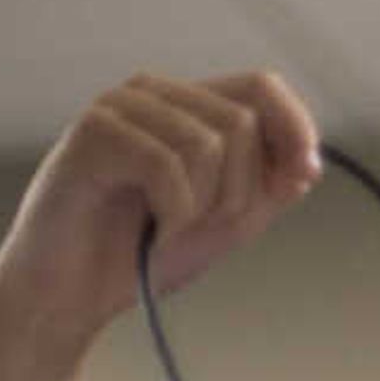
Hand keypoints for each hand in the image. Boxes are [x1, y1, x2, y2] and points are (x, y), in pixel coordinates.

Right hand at [0, 72, 320, 359]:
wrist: (73, 293)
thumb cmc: (144, 253)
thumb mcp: (228, 221)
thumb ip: (269, 188)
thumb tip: (307, 162)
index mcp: (188, 107)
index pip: (261, 87)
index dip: (295, 128)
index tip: (304, 176)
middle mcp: (153, 95)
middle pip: (241, 121)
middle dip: (240, 190)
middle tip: (201, 225)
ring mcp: (119, 108)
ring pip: (207, 142)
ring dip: (203, 205)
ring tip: (169, 227)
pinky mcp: (92, 132)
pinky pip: (166, 165)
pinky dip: (173, 213)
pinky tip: (151, 230)